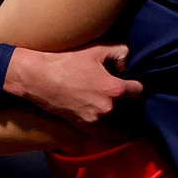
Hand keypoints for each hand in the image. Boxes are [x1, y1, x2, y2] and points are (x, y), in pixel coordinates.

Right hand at [3, 43, 142, 125]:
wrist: (38, 78)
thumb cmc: (67, 61)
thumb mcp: (97, 49)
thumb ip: (120, 52)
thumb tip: (124, 66)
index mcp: (115, 89)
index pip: (138, 90)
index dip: (133, 82)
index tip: (127, 80)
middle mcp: (108, 107)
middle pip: (125, 104)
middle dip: (119, 95)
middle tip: (108, 86)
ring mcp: (95, 119)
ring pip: (113, 115)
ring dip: (109, 108)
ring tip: (97, 96)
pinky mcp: (83, 126)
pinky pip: (100, 128)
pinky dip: (99, 120)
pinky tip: (92, 109)